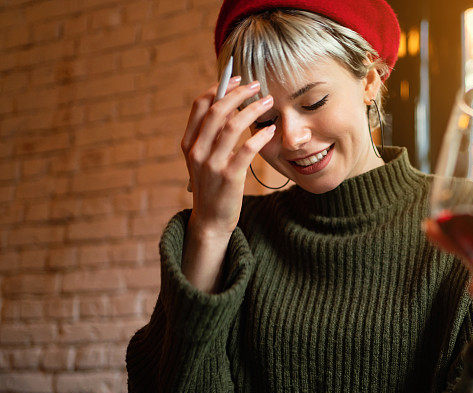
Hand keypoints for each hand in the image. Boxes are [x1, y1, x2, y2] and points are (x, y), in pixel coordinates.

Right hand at [180, 78, 276, 241]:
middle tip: (256, 86)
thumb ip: (210, 136)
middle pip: (216, 111)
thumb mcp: (204, 159)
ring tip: (268, 103)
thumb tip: (228, 106)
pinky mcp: (229, 177)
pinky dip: (260, 136)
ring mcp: (211, 164)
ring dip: (252, 110)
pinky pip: (246, 150)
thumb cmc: (212, 186)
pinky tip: (271, 130)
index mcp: (189, 143)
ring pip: (231, 126)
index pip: (200, 106)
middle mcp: (197, 151)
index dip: (218, 89)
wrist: (211, 220)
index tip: (235, 79)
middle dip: (237, 94)